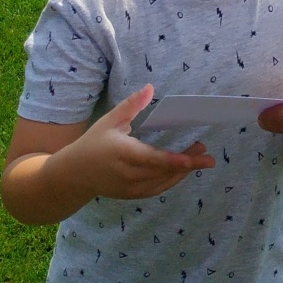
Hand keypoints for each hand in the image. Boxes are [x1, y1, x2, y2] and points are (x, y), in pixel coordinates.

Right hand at [74, 85, 217, 199]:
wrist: (75, 174)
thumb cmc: (94, 142)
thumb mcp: (110, 120)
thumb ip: (131, 105)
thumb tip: (149, 87)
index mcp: (121, 152)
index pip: (151, 159)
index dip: (173, 160)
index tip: (192, 159)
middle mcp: (127, 173)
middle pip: (162, 171)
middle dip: (186, 163)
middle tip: (206, 154)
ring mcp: (130, 187)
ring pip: (162, 182)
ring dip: (182, 172)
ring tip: (200, 159)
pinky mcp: (132, 195)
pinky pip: (157, 189)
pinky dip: (171, 180)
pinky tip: (183, 171)